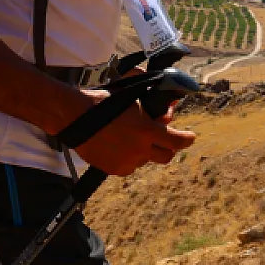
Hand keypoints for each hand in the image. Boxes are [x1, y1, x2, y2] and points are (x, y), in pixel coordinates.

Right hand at [69, 90, 195, 176]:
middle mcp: (140, 150)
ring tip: (133, 138)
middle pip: (166, 156)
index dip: (187, 139)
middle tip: (164, 139)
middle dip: (168, 147)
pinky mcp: (113, 169)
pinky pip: (128, 166)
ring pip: (145, 160)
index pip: (177, 141)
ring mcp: (126, 161)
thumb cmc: (103, 101)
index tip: (190, 137)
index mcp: (147, 131)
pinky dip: (129, 158)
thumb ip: (151, 100)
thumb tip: (166, 99)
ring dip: (145, 151)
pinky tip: (121, 146)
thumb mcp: (131, 95)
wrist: (74, 116)